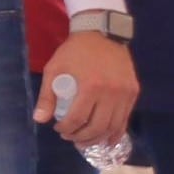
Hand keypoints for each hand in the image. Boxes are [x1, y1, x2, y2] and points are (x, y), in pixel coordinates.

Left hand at [36, 32, 138, 148]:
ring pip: (114, 126)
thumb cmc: (75, 51)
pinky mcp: (133, 92)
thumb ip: (47, 95)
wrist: (102, 32)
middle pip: (97, 127)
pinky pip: (125, 119)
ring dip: (98, 139)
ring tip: (85, 141)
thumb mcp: (55, 68)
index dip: (66, 129)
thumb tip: (40, 120)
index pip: (77, 118)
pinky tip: (106, 139)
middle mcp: (111, 92)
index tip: (59, 129)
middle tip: (71, 138)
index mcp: (90, 86)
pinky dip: (116, 132)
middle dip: (81, 138)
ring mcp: (125, 93)